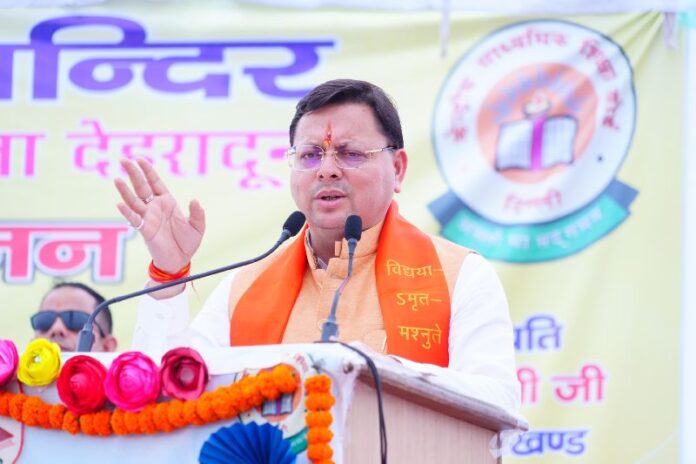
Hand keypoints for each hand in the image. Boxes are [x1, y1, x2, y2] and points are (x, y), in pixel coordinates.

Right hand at [115, 158, 204, 273]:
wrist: (180, 261)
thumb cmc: (188, 242)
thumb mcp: (197, 226)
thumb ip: (197, 213)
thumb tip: (195, 200)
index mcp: (167, 202)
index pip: (155, 182)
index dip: (147, 170)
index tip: (139, 158)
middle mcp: (155, 207)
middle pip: (141, 187)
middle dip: (133, 173)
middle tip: (123, 160)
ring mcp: (148, 218)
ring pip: (134, 201)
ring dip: (125, 191)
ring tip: (117, 179)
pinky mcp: (145, 230)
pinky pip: (134, 220)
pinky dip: (127, 212)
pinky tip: (120, 204)